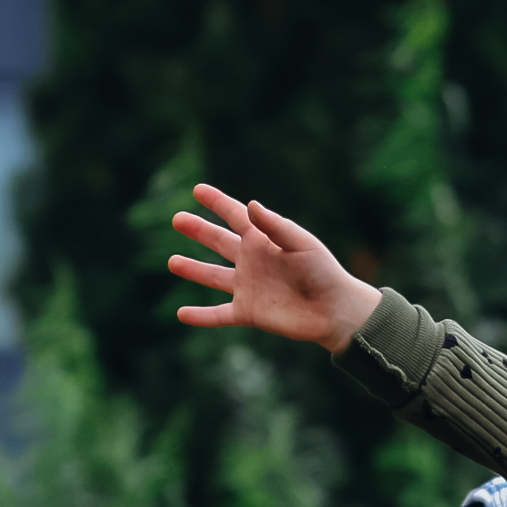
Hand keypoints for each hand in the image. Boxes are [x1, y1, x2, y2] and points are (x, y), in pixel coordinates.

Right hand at [164, 186, 380, 349]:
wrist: (334, 310)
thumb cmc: (323, 272)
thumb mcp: (301, 243)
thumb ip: (275, 225)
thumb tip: (250, 205)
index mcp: (263, 240)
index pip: (234, 215)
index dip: (216, 202)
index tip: (197, 189)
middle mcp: (252, 261)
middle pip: (218, 242)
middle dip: (198, 230)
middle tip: (177, 219)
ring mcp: (248, 287)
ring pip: (213, 276)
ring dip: (193, 269)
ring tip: (172, 263)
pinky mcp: (248, 312)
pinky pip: (219, 314)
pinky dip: (201, 316)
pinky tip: (182, 314)